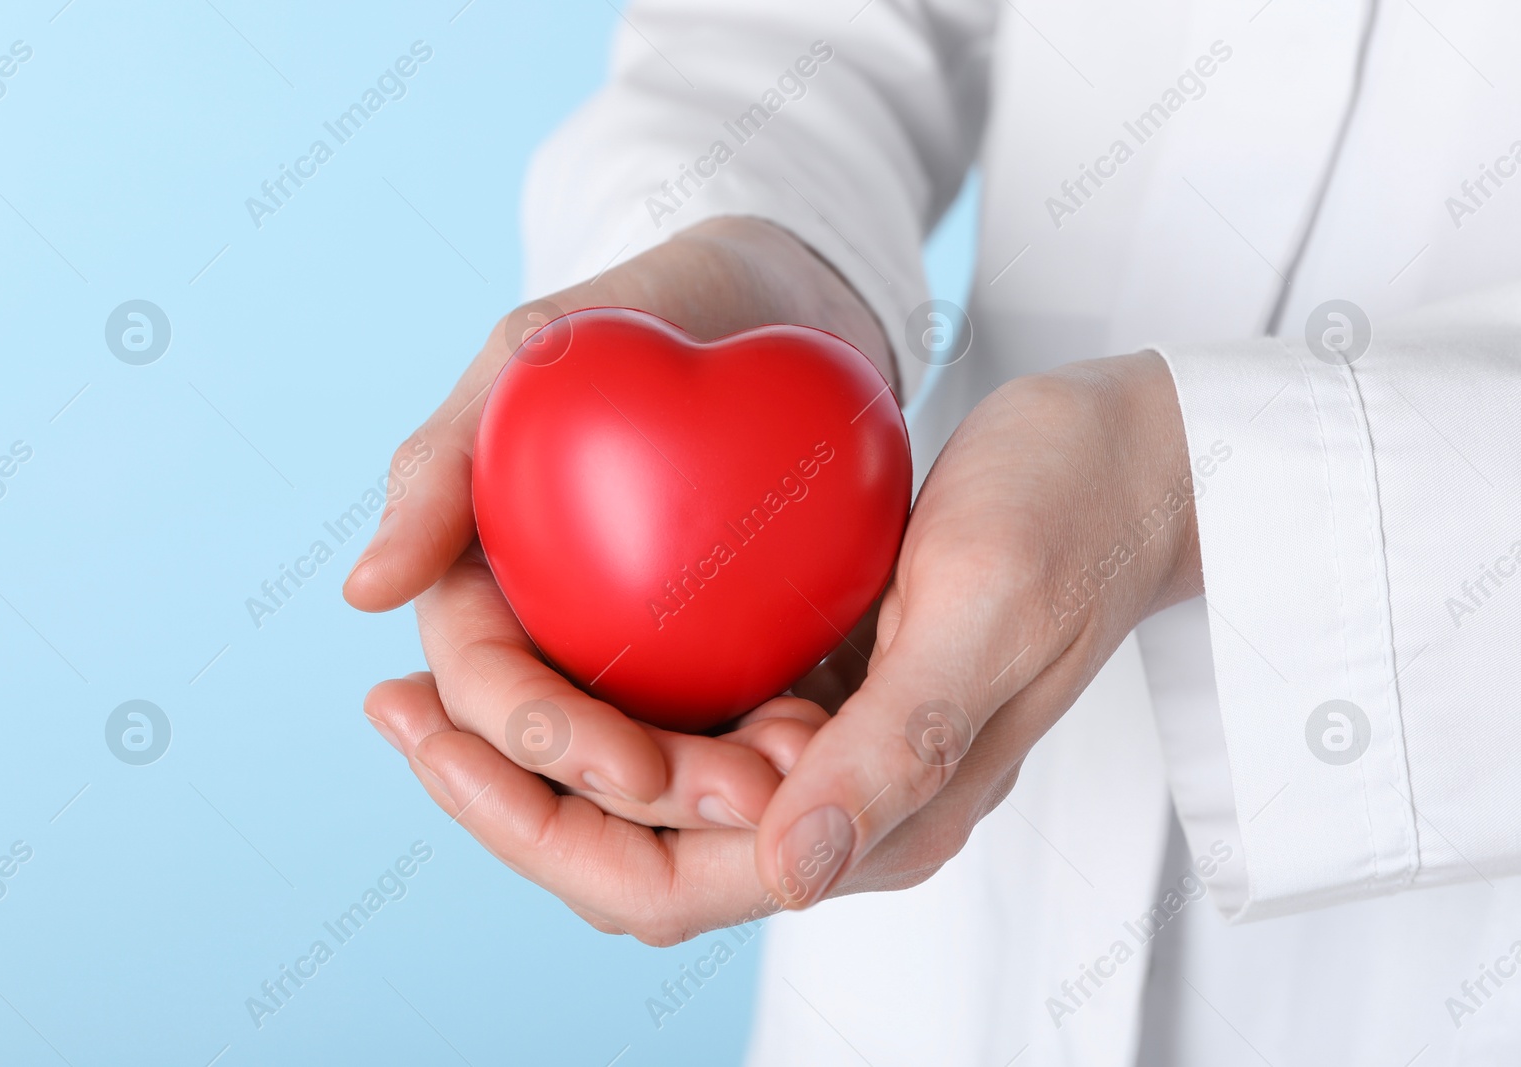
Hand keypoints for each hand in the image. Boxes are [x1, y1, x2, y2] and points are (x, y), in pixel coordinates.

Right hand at [346, 216, 895, 829]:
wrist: (772, 299)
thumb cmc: (642, 306)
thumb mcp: (535, 353)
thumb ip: (444, 462)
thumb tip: (362, 595)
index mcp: (480, 585)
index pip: (490, 693)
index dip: (551, 743)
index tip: (637, 775)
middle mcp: (549, 632)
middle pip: (574, 754)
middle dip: (655, 798)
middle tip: (753, 804)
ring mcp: (635, 646)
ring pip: (657, 755)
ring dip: (717, 791)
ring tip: (801, 789)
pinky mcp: (719, 644)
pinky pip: (734, 715)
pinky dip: (775, 741)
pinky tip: (835, 747)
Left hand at [364, 354, 1200, 944]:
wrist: (1129, 467)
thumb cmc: (1069, 526)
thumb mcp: (983, 617)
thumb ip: (892, 752)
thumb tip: (786, 874)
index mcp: (871, 823)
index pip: (660, 881)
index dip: (529, 827)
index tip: (427, 731)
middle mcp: (833, 808)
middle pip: (626, 850)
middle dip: (500, 793)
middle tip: (391, 701)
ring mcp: (820, 750)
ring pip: (638, 792)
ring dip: (530, 746)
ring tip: (427, 672)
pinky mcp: (814, 686)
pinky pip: (676, 717)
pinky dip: (594, 689)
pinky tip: (533, 625)